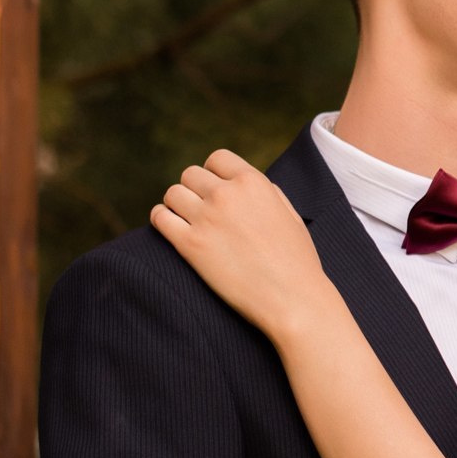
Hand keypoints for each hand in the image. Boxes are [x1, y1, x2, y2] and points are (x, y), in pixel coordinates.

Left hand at [150, 150, 331, 342]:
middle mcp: (227, 195)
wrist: (292, 298)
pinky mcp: (190, 245)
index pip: (217, 158)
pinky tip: (169, 227)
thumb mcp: (290, 215)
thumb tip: (245, 184)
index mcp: (254, 183)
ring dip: (176, 204)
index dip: (215, 173)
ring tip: (184, 218)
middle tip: (201, 208)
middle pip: (190, 174)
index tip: (215, 189)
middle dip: (195, 189)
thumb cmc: (297, 261)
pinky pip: (160, 218)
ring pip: (172, 194)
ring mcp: (206, 219)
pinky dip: (161, 219)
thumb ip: (267, 193)